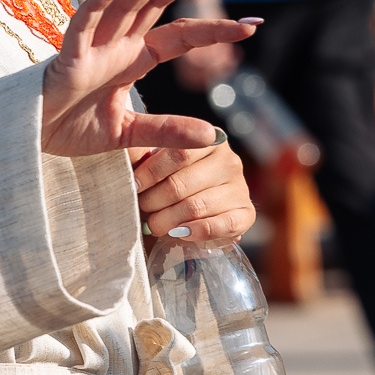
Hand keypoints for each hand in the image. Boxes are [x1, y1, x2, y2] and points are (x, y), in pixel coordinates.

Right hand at [42, 0, 257, 156]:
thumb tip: (214, 137)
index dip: (215, 29)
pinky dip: (95, 5)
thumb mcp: (130, 133)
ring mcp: (92, 47)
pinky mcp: (67, 59)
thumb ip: (168, 130)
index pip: (182, 35)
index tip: (253, 26)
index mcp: (135, 58)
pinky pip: (82, 27)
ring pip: (124, 6)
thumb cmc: (72, 127)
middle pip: (157, 3)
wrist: (27, 138)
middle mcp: (117, 44)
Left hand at [134, 142, 254, 243]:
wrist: (191, 217)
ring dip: (168, 220)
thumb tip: (129, 155)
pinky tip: (180, 234)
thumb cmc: (168, 186)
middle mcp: (229, 160)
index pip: (179, 152)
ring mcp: (240, 187)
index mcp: (207, 140)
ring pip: (196, 206)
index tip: (134, 185)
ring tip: (154, 225)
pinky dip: (196, 232)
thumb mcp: (156, 165)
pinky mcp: (246, 214)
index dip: (152, 172)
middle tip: (142, 209)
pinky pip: (220, 225)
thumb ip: (144, 156)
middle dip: (155, 200)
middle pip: (183, 183)